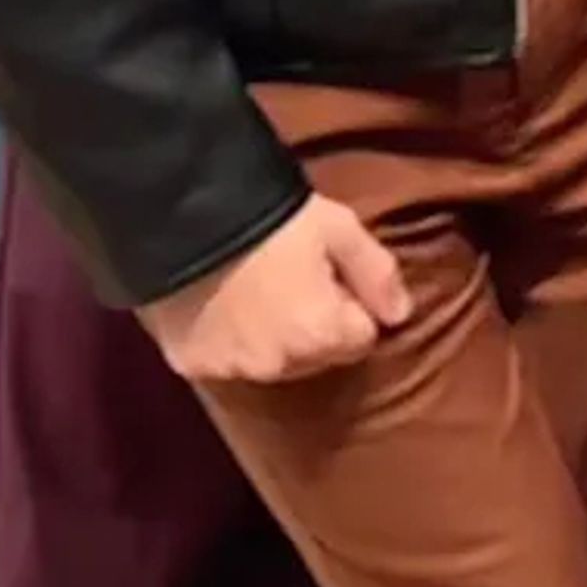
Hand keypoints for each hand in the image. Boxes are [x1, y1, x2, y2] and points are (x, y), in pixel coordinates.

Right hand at [141, 196, 407, 386]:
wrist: (185, 216)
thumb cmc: (276, 219)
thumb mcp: (340, 230)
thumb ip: (378, 275)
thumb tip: (400, 315)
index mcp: (321, 335)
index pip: (361, 339)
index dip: (351, 306)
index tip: (332, 278)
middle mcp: (279, 365)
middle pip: (316, 357)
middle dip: (314, 327)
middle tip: (292, 281)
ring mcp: (231, 370)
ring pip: (271, 363)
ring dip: (272, 339)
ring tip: (255, 293)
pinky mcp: (191, 365)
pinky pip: (224, 361)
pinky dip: (228, 341)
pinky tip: (220, 306)